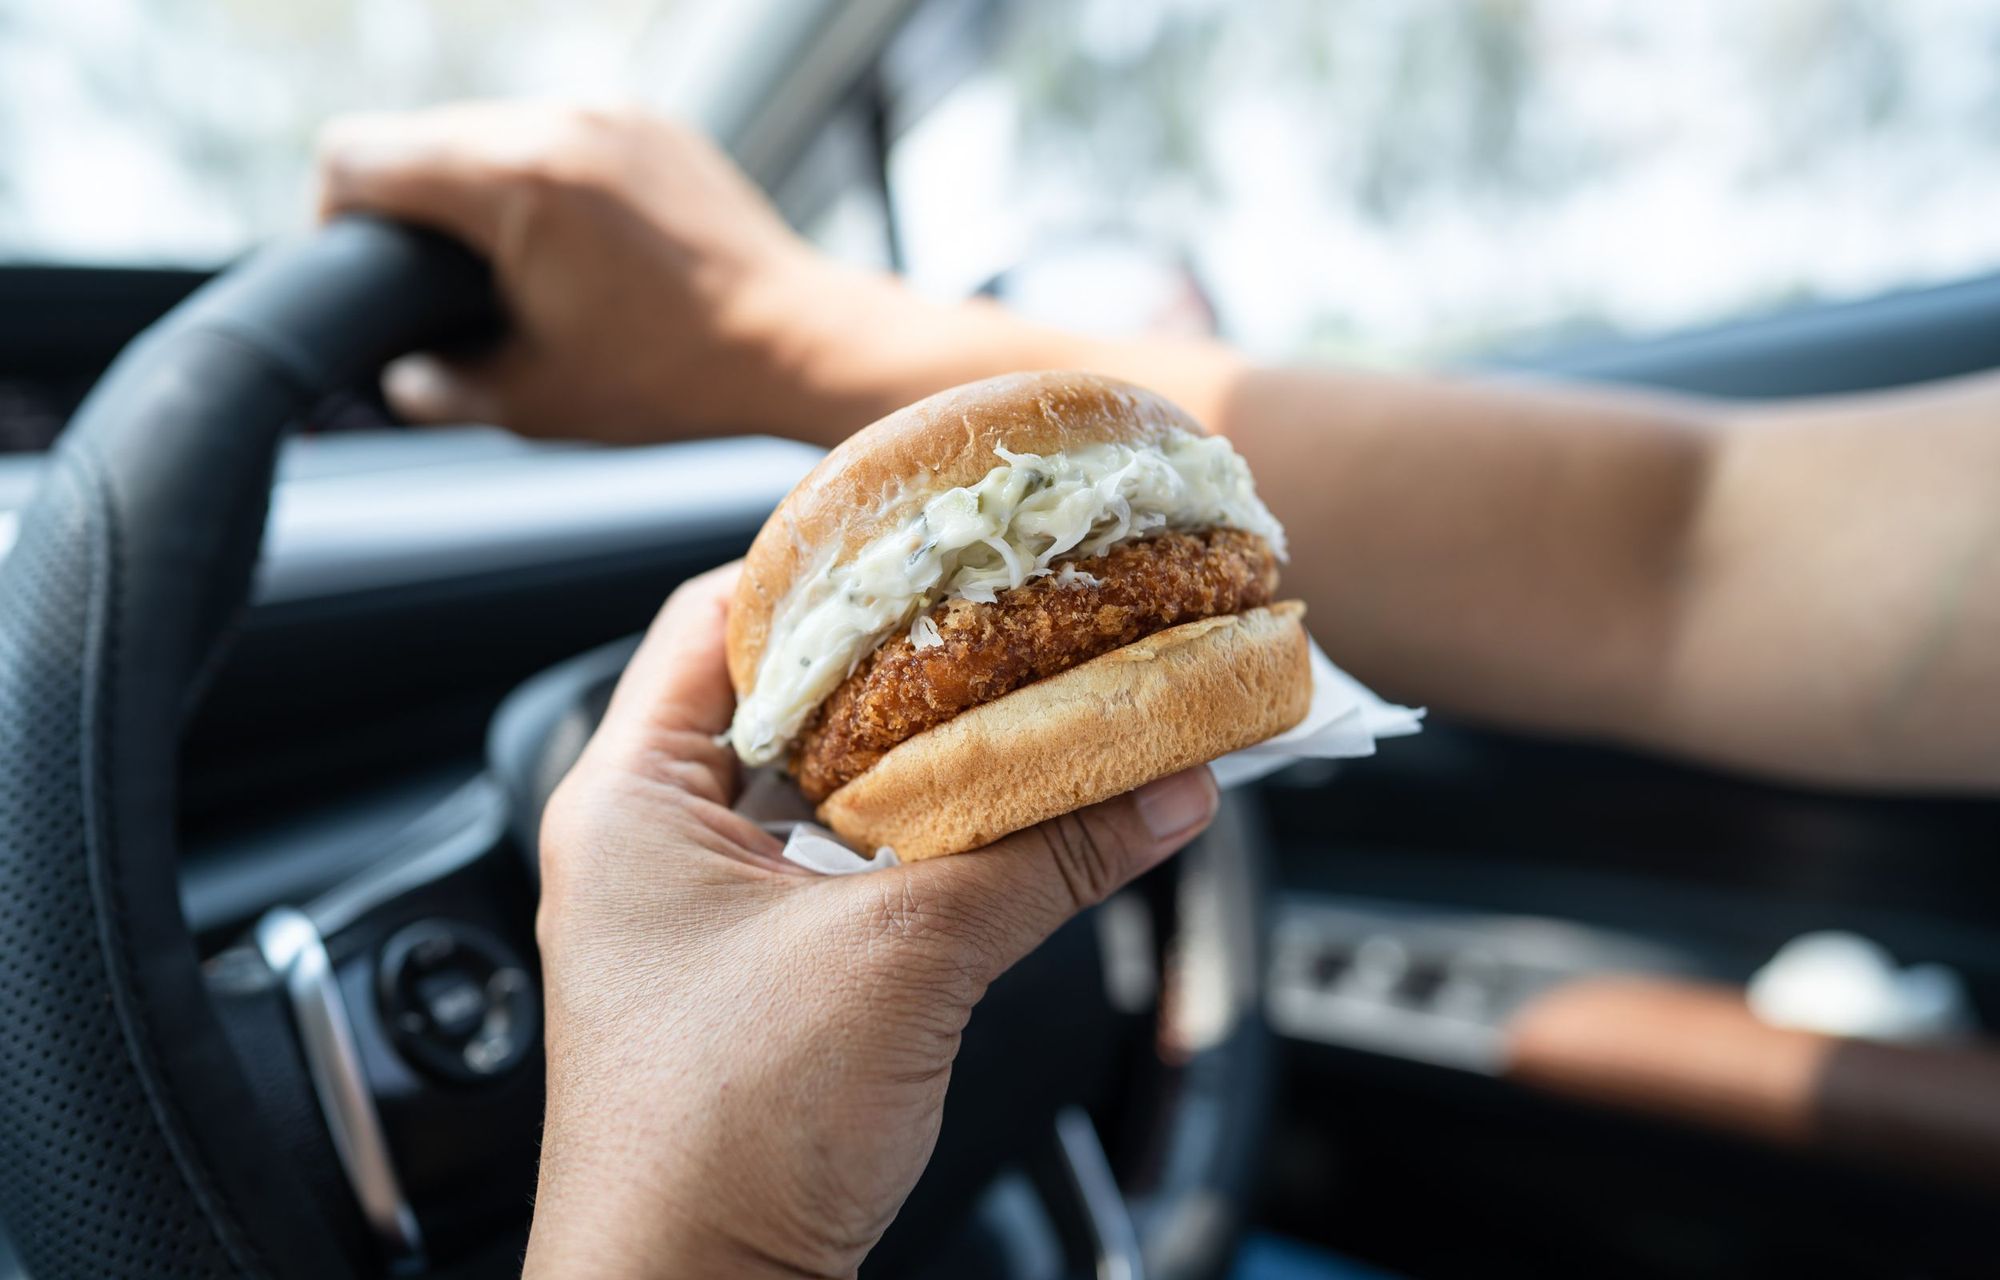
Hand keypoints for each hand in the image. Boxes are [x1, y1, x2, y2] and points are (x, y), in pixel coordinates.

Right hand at [316, 102, 904, 441]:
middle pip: (420, 135)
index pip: (356, 154)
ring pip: (490, 126)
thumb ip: (438, 390)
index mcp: (515, 181)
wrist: (797, 343)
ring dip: (474, 185)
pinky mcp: (649, 122)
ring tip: (503, 264)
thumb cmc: (673, 377)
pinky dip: (541, 176)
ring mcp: (610, 113)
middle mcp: (558, 123)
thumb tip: (395, 382)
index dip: (332, 215)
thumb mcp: (535, 402)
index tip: (358, 268)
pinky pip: (558, 130)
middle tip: (429, 282)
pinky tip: (566, 242)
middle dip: (407, 204)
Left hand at [525, 565, 1219, 1277]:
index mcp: (628, 797)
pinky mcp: (747, 975)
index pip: (720, 612)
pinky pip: (837, 863)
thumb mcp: (905, 962)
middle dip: (898, 658)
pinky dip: (914, 833)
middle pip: (780, 693)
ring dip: (915, 751)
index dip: (829, 562)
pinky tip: (998, 820)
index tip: (935, 538)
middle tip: (1004, 615)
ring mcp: (693, 912)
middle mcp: (646, 840)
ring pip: (818, 783)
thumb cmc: (727, 1141)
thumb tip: (1167, 781)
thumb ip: (1043, 857)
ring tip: (1018, 700)